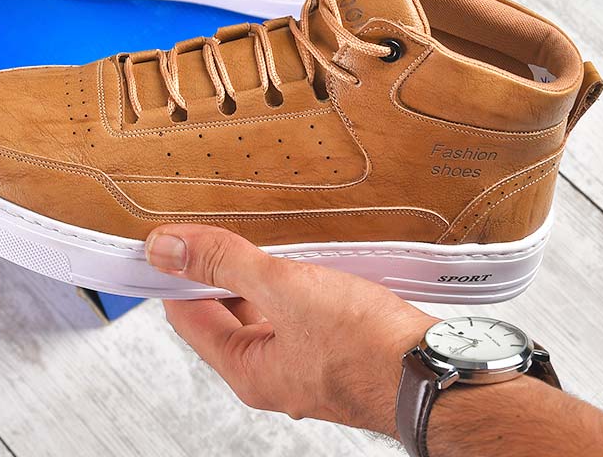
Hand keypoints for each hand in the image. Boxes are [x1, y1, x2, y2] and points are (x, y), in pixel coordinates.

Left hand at [145, 224, 436, 435]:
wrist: (436, 370)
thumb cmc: (367, 346)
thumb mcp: (284, 290)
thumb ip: (224, 264)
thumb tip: (166, 249)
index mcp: (248, 369)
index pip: (187, 315)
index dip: (176, 274)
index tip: (172, 240)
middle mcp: (271, 372)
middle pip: (224, 313)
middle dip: (218, 271)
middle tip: (220, 230)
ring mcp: (303, 362)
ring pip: (263, 310)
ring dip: (258, 275)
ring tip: (264, 237)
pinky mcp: (332, 349)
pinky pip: (295, 312)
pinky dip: (290, 284)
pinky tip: (304, 259)